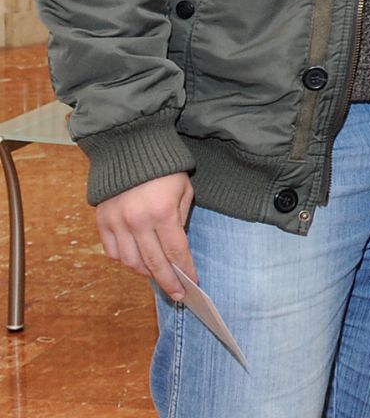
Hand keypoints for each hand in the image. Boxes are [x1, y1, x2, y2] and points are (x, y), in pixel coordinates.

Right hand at [94, 172, 195, 298]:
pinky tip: (136, 261)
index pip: (176, 252)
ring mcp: (117, 223)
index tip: (193, 284)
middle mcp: (137, 222)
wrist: (131, 149)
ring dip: (145, 273)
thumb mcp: (184, 191)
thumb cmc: (165, 169)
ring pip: (130, 262)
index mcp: (162, 213)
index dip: (185, 271)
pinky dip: (124, 261)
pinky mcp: (102, 221)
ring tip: (158, 277)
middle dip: (168, 282)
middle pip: (153, 263)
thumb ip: (181, 220)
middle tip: (178, 295)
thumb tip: (177, 249)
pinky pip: (112, 252)